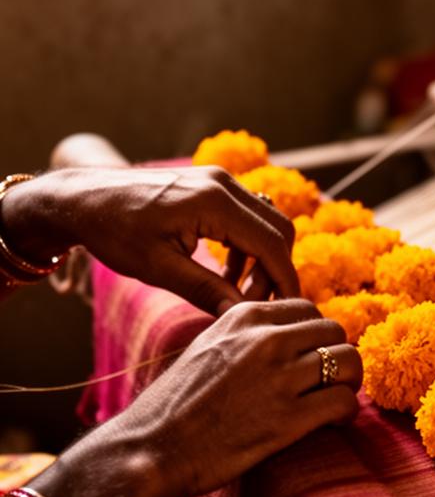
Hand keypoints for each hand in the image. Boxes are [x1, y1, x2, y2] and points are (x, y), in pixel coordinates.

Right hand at [1, 300, 363, 496]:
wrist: (150, 448)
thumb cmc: (176, 404)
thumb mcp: (208, 345)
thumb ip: (246, 335)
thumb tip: (288, 337)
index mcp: (244, 316)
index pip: (308, 310)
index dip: (314, 337)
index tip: (309, 360)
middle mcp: (265, 339)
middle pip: (334, 332)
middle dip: (336, 356)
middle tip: (327, 383)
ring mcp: (279, 377)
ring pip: (348, 362)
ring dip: (348, 383)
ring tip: (334, 401)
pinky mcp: (288, 418)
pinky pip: (343, 402)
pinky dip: (346, 413)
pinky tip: (333, 423)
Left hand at [2, 166, 298, 315]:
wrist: (84, 199)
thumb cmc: (114, 233)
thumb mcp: (159, 268)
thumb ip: (205, 289)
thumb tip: (242, 316)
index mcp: (214, 201)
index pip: (272, 243)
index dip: (285, 280)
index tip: (289, 310)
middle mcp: (223, 183)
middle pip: (277, 230)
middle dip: (275, 271)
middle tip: (255, 306)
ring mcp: (218, 180)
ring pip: (264, 223)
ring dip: (260, 260)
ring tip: (235, 294)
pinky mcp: (211, 185)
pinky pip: (245, 217)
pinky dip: (245, 247)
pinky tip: (224, 273)